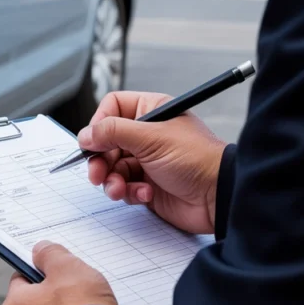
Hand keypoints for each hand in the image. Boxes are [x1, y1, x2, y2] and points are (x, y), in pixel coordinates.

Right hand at [78, 91, 226, 234]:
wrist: (218, 196)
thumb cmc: (197, 159)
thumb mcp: (151, 138)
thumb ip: (113, 132)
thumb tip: (85, 134)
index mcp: (150, 112)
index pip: (112, 108)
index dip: (99, 123)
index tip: (93, 140)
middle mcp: (146, 135)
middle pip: (106, 141)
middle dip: (100, 160)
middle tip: (98, 173)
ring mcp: (145, 160)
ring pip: (111, 167)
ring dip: (111, 180)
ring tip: (120, 189)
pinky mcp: (146, 184)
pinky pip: (123, 187)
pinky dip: (129, 192)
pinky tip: (146, 194)